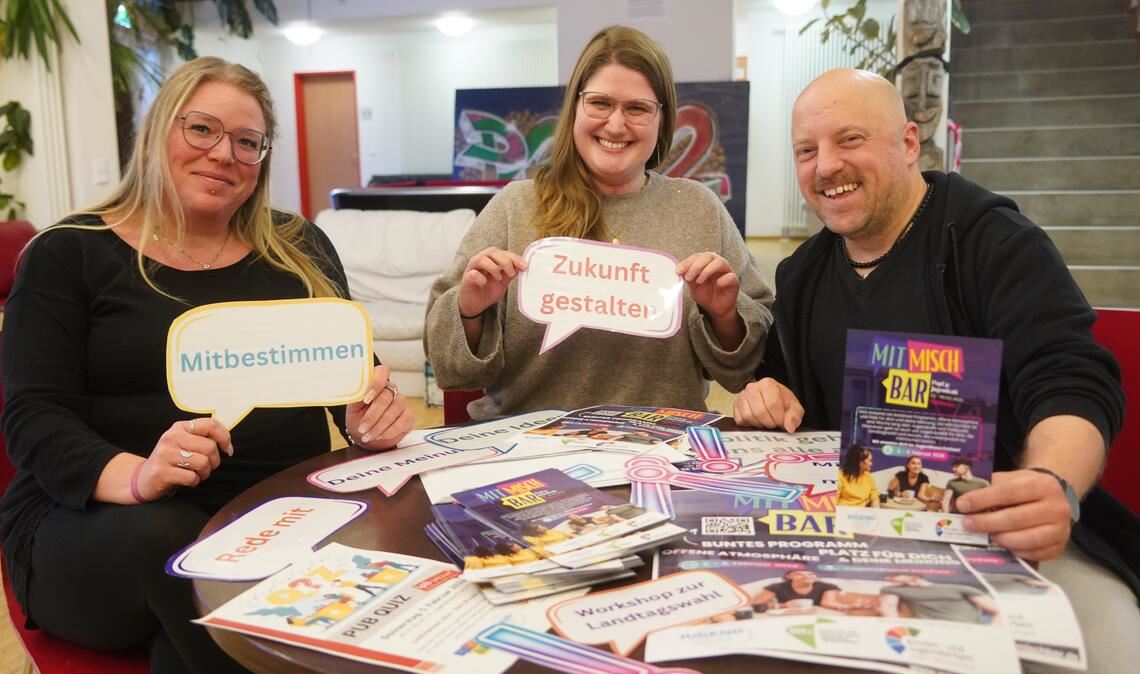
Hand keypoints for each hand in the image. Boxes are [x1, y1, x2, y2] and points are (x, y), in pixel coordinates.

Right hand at [137, 418, 231, 499]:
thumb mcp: (185, 443)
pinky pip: (192, 478)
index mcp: (180, 427)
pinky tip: (186, 480)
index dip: (225, 437)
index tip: (227, 449)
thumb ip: (203, 438)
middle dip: (214, 461)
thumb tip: (227, 445)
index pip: (211, 424)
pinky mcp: (161, 471)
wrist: (144, 478)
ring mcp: (165, 454)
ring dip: (204, 473)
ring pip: (203, 463)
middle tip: (207, 466)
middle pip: (210, 447)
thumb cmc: (171, 461)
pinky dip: (194, 482)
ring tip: (195, 473)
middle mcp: (171, 437)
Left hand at [346, 365, 414, 450]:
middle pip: (386, 396)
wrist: (366, 434)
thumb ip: (356, 397)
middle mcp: (391, 390)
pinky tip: (380, 436)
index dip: (376, 383)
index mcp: (376, 383)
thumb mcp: (353, 407)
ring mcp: (401, 402)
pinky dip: (390, 431)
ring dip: (379, 426)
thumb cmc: (359, 417)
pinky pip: (403, 421)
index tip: (366, 399)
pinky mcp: (408, 416)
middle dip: (372, 415)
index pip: (382, 372)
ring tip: (368, 435)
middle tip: (362, 428)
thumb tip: (357, 392)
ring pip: (395, 409)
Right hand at [458, 247, 525, 318]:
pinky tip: (484, 283)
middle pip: (492, 252)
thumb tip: (522, 266)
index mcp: (490, 260)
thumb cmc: (487, 291)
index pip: (502, 252)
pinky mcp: (466, 279)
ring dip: (493, 268)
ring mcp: (472, 269)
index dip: (514, 257)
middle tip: (511, 273)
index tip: (524, 266)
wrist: (474, 305)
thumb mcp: (502, 283)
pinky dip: (480, 277)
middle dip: (505, 261)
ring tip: (499, 278)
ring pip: (481, 259)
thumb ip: (510, 274)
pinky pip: (472, 273)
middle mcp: (480, 261)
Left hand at [676, 251, 738, 319]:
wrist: (716, 309)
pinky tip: (717, 285)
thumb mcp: (693, 286)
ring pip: (720, 262)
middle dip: (696, 265)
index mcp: (706, 262)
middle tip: (688, 277)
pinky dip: (722, 280)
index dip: (687, 262)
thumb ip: (688, 276)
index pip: (697, 256)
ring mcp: (726, 271)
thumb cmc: (706, 294)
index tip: (679, 271)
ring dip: (707, 270)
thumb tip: (679, 270)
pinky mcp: (734, 281)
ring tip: (699, 281)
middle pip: (708, 256)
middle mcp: (717, 263)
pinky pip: (730, 276)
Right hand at [733, 378, 803, 432]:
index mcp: (768, 384)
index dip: (779, 418)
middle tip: (774, 423)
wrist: (771, 398)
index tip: (782, 423)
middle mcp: (752, 388)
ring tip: (766, 421)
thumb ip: (794, 416)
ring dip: (759, 424)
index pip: (772, 404)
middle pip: (759, 412)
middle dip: (769, 423)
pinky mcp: (735, 406)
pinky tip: (757, 421)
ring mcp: (742, 396)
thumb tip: (789, 426)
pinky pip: (740, 420)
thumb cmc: (781, 401)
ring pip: (748, 416)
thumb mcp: (794, 407)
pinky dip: (749, 424)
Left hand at [957, 470, 1072, 560]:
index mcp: (1043, 485)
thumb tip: (964, 499)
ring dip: (1002, 538)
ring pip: (1028, 539)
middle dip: (987, 522)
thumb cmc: (1027, 489)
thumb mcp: (1013, 479)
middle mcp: (1057, 507)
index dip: (983, 499)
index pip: (1008, 492)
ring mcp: (1061, 529)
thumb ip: (991, 486)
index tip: (962, 505)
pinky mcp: (1060, 547)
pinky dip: (1016, 551)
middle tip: (967, 524)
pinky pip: (1035, 553)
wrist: (1054, 498)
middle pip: (1017, 518)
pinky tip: (1002, 545)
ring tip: (986, 535)